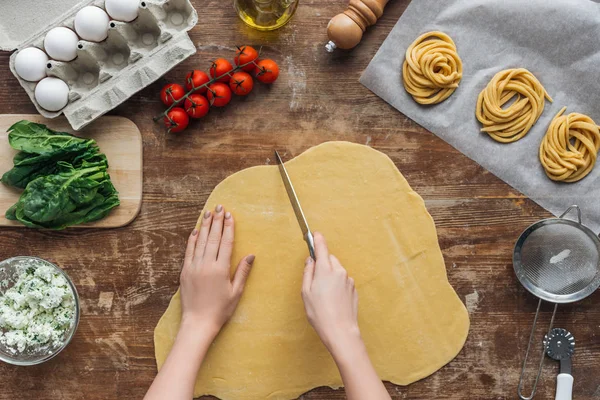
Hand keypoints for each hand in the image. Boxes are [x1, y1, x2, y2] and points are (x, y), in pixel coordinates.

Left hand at [179, 204, 254, 333]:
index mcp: (221, 269)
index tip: (230, 215)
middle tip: (219, 207)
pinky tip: (195, 230)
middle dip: (217, 221)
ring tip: (208, 213)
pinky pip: (188, 251)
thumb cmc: (220, 310)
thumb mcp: (236, 292)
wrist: (198, 323)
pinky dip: (192, 239)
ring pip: (200, 241)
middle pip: (213, 237)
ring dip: (204, 225)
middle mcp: (206, 265)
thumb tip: (250, 255)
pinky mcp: (185, 272)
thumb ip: (242, 272)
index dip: (228, 227)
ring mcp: (194, 267)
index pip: (226, 242)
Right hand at [301, 232, 359, 352]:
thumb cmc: (320, 314)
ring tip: (324, 295)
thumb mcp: (306, 293)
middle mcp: (339, 272)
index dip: (318, 240)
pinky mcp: (354, 289)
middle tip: (314, 280)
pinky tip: (333, 300)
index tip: (315, 234)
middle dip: (323, 264)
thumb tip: (310, 261)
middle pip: (330, 259)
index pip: (322, 248)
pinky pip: (343, 281)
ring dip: (330, 276)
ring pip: (337, 271)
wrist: (341, 331)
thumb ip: (308, 273)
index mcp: (325, 270)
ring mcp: (348, 280)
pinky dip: (337, 285)